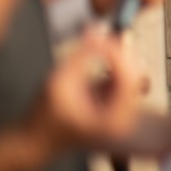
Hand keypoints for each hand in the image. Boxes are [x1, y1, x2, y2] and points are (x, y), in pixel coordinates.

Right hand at [31, 29, 144, 150]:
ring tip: (99, 42)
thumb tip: (96, 31)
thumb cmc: (43, 116)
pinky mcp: (116, 103)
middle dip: (120, 52)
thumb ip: (79, 56)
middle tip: (102, 36)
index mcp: (113, 120)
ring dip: (118, 55)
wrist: (36, 139)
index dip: (117, 55)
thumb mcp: (57, 82)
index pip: (128, 80)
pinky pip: (123, 75)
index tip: (101, 39)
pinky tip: (102, 51)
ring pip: (132, 73)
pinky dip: (114, 62)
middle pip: (135, 75)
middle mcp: (123, 118)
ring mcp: (122, 111)